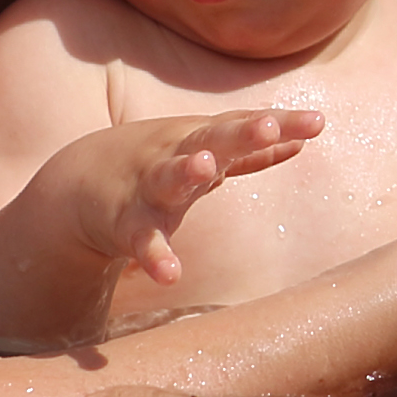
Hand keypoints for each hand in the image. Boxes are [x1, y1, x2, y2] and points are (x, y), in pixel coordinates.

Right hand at [53, 107, 322, 285]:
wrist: (76, 183)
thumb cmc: (158, 165)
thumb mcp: (206, 152)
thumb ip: (257, 150)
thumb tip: (306, 135)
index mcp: (202, 140)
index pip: (246, 126)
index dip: (282, 122)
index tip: (320, 121)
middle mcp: (177, 157)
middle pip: (212, 140)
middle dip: (240, 133)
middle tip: (266, 126)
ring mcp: (149, 188)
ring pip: (169, 178)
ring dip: (186, 172)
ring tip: (206, 168)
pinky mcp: (125, 224)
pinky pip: (142, 241)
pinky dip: (155, 256)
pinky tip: (170, 275)